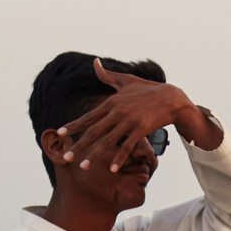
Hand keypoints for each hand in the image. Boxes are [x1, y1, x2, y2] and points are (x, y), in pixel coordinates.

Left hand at [54, 59, 207, 173]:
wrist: (171, 97)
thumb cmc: (147, 89)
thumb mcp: (126, 80)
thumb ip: (108, 75)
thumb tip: (95, 62)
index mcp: (111, 102)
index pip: (88, 116)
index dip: (73, 125)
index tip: (60, 133)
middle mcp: (117, 112)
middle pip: (94, 131)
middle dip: (78, 145)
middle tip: (66, 157)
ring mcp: (129, 121)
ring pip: (108, 141)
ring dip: (94, 155)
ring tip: (83, 166)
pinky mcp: (141, 129)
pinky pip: (128, 146)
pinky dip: (120, 158)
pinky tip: (112, 169)